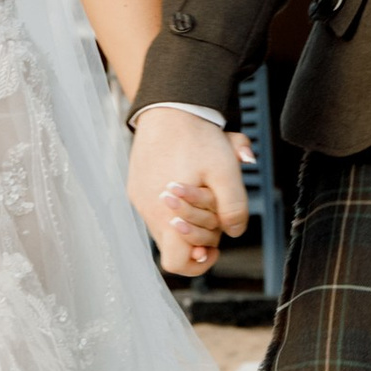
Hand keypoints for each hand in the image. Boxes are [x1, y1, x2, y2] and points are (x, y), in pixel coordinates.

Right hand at [126, 109, 252, 277]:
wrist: (169, 106)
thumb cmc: (197, 138)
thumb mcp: (226, 172)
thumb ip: (233, 207)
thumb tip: (234, 232)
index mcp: (168, 214)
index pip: (176, 263)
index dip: (198, 264)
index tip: (214, 248)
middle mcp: (148, 211)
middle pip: (176, 244)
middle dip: (200, 233)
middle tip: (214, 210)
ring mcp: (139, 198)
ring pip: (167, 224)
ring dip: (188, 215)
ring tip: (201, 189)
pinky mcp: (136, 186)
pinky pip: (157, 207)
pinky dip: (175, 203)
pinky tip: (186, 180)